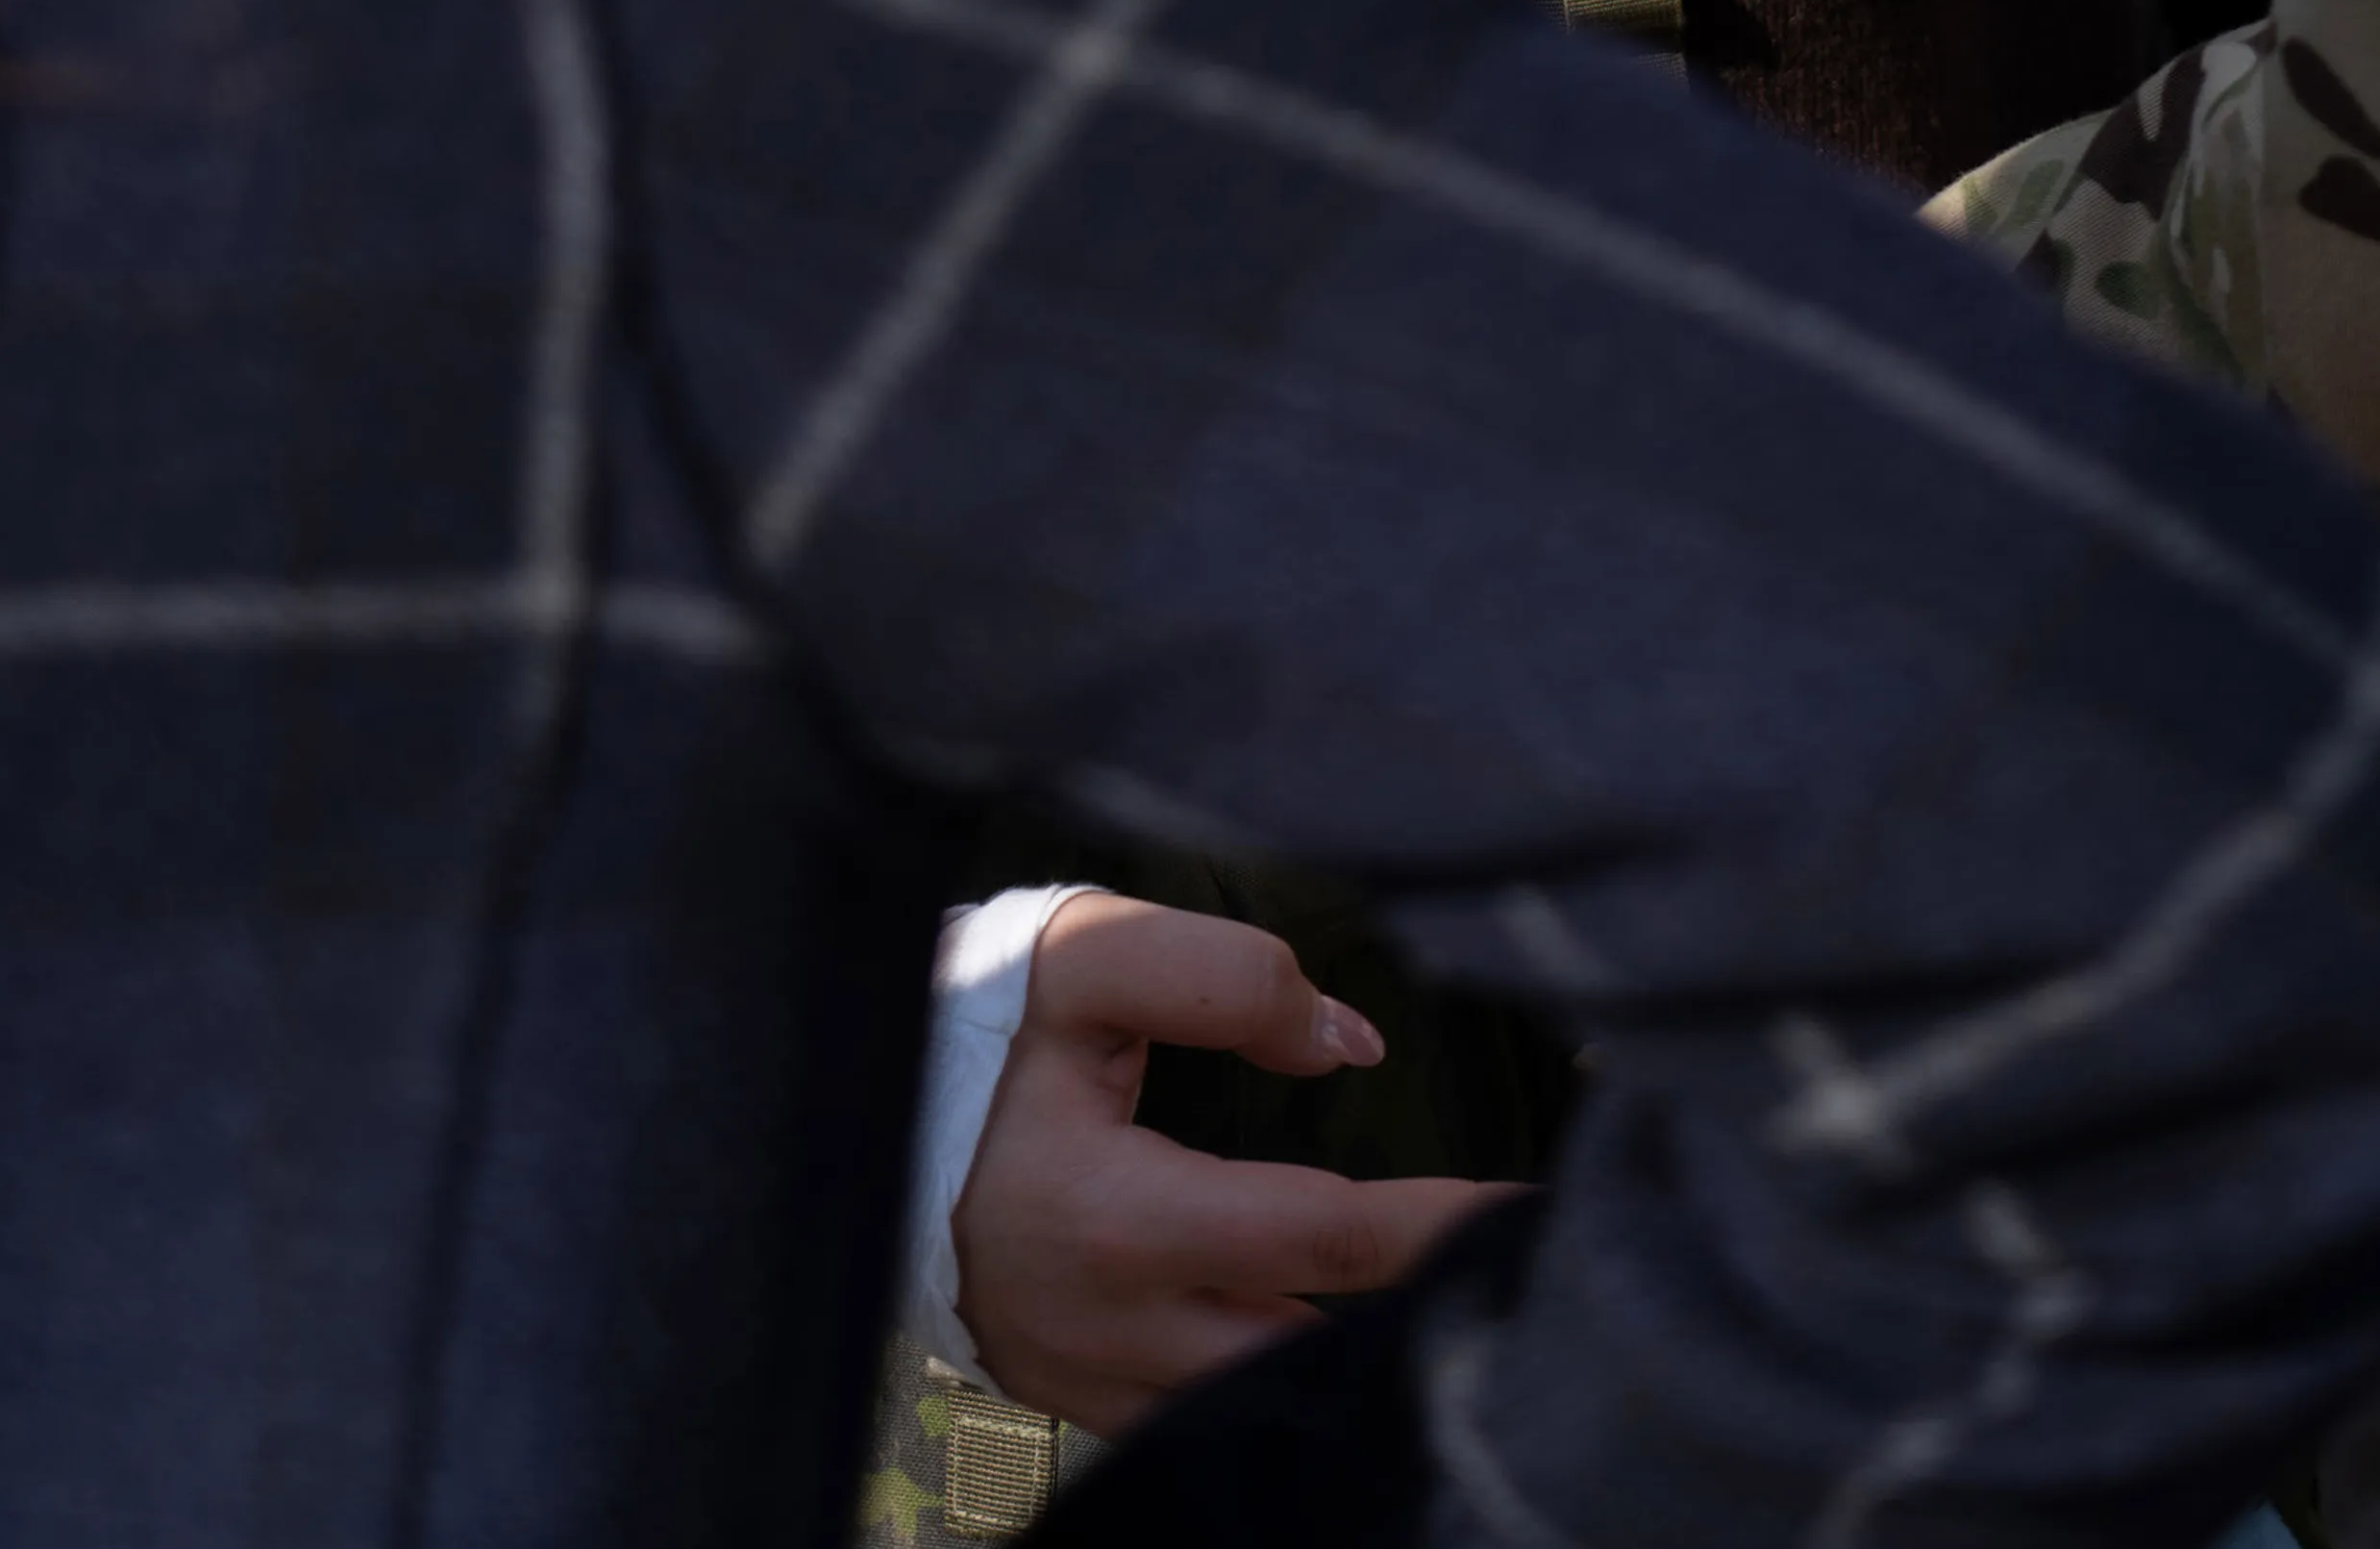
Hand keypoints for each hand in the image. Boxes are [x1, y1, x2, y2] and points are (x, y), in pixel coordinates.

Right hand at [950, 892, 1509, 1433]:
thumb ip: (1224, 980)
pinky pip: (1201, 1418)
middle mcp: (1113, 1330)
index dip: (1437, 1222)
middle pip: (1308, 1349)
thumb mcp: (1089, 962)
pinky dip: (1275, 1382)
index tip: (1523, 1207)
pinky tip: (1337, 1335)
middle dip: (1415, 1317)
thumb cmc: (984, 1028)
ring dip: (1350, 1357)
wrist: (856, 1115)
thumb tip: (1350, 1044)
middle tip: (1510, 1274)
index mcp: (1119, 1218)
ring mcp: (1092, 1382)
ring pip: (1259, 1402)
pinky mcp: (1077, 1400)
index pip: (1322, 1234)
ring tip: (1443, 1303)